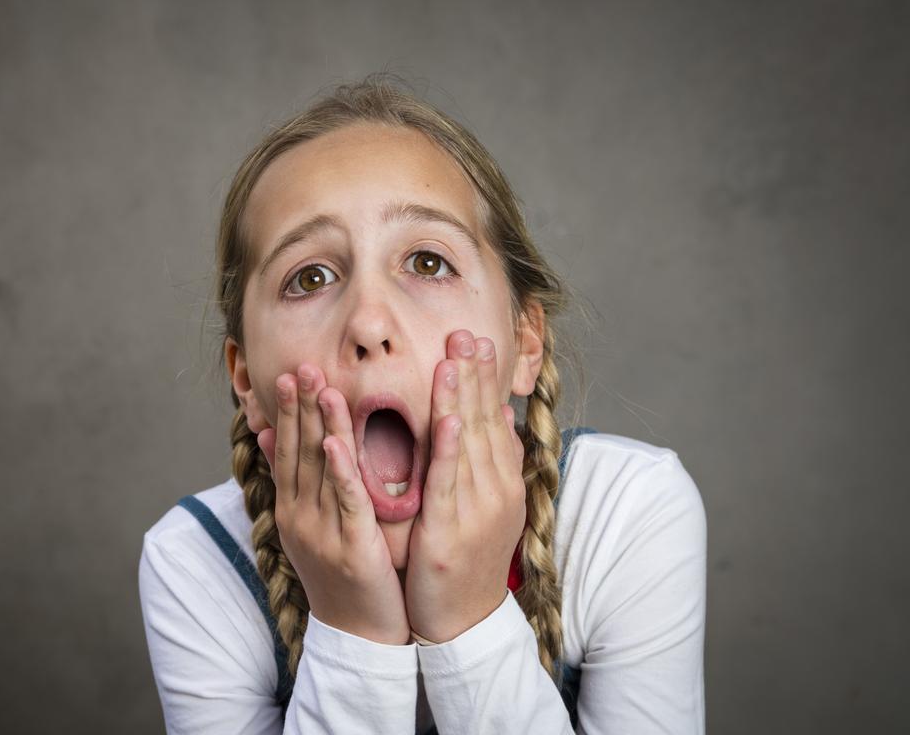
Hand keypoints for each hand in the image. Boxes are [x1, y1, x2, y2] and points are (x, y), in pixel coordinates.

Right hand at [257, 363, 410, 644]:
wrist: (359, 635)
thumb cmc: (344, 574)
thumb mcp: (314, 527)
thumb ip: (298, 482)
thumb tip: (269, 438)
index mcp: (292, 510)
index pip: (287, 451)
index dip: (286, 412)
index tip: (287, 374)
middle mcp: (299, 517)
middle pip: (298, 452)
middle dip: (299, 407)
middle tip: (300, 366)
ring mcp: (322, 532)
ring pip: (320, 470)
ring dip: (318, 424)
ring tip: (319, 386)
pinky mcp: (351, 547)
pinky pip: (345, 501)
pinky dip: (340, 469)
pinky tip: (335, 441)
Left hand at [404, 330, 526, 642]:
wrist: (463, 621)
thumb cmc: (466, 558)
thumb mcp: (484, 505)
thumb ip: (488, 462)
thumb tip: (499, 419)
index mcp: (502, 481)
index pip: (494, 419)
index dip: (485, 379)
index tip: (478, 340)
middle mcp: (496, 490)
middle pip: (486, 422)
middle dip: (475, 375)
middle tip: (467, 332)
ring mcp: (477, 510)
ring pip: (469, 444)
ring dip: (462, 398)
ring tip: (455, 358)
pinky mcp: (450, 532)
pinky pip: (450, 483)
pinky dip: (452, 448)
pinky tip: (451, 418)